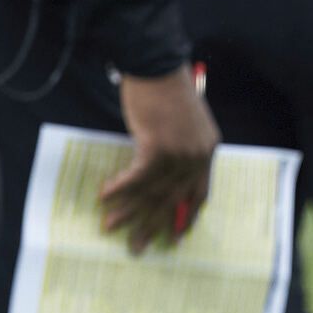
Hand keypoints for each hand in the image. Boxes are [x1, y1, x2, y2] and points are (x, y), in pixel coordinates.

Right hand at [102, 66, 217, 251]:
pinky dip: (119, 188)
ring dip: (128, 212)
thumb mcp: (184, 121)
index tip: (175, 238)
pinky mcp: (157, 146)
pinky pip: (136, 177)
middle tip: (137, 248)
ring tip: (111, 228)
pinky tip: (104, 197)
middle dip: (152, 225)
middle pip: (173, 199)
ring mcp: (179, 152)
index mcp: (207, 150)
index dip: (186, 218)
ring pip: (151, 192)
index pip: (200, 194)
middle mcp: (197, 155)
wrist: (156, 64)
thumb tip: (159, 173)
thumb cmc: (165, 88)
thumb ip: (180, 147)